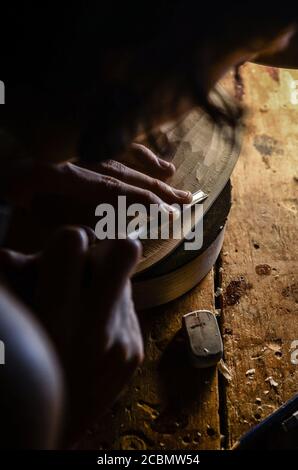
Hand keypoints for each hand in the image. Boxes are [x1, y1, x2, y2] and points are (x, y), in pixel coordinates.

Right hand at [0, 227, 143, 440]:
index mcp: (54, 311)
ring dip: (107, 284)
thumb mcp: (15, 321)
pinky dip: (112, 312)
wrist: (51, 425)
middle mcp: (95, 324)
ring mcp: (122, 340)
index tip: (65, 252)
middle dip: (107, 250)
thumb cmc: (28, 362)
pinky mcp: (135, 353)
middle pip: (125, 249)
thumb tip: (6, 254)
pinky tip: (93, 332)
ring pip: (127, 281)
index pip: (73, 239)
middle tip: (90, 265)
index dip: (67, 239)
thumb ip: (13, 281)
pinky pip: (130, 311)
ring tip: (85, 306)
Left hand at [5, 143, 190, 225]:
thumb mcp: (36, 211)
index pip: (118, 191)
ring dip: (153, 174)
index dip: (146, 203)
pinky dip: (138, 153)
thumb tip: (102, 231)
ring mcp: (85, 149)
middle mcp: (84, 159)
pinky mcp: (85, 145)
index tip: (170, 215)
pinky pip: (117, 145)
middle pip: (130, 175)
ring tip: (177, 183)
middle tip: (187, 202)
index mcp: (71, 177)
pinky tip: (155, 162)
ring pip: (127, 160)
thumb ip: (70, 221)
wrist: (3, 153)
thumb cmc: (15, 187)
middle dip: (160, 191)